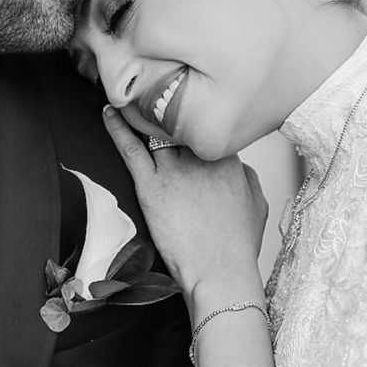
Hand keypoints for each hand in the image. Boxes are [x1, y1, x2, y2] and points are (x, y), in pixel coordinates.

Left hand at [102, 107, 267, 314]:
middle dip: (165, 110)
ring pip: (154, 129)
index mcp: (228, 159)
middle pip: (179, 123)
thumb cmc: (238, 246)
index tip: (182, 113)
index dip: (192, 120)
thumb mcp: (257, 206)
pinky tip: (109, 112)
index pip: (206, 127)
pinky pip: (130, 149)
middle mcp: (201, 158)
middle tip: (152, 96)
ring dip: (140, 112)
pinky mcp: (151, 186)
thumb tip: (240, 167)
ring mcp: (175, 170)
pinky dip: (117, 128)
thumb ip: (249, 178)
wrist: (221, 272)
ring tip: (128, 95)